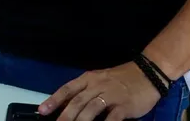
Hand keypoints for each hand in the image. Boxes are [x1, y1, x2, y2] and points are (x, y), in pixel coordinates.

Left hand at [39, 61, 161, 120]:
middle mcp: (97, 85)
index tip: (42, 111)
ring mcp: (111, 95)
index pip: (67, 89)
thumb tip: (68, 105)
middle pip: (77, 102)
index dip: (54, 100)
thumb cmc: (121, 78)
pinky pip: (112, 118)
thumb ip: (86, 90)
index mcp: (89, 78)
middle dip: (64, 116)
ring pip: (91, 109)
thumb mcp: (100, 79)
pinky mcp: (125, 105)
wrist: (148, 73)